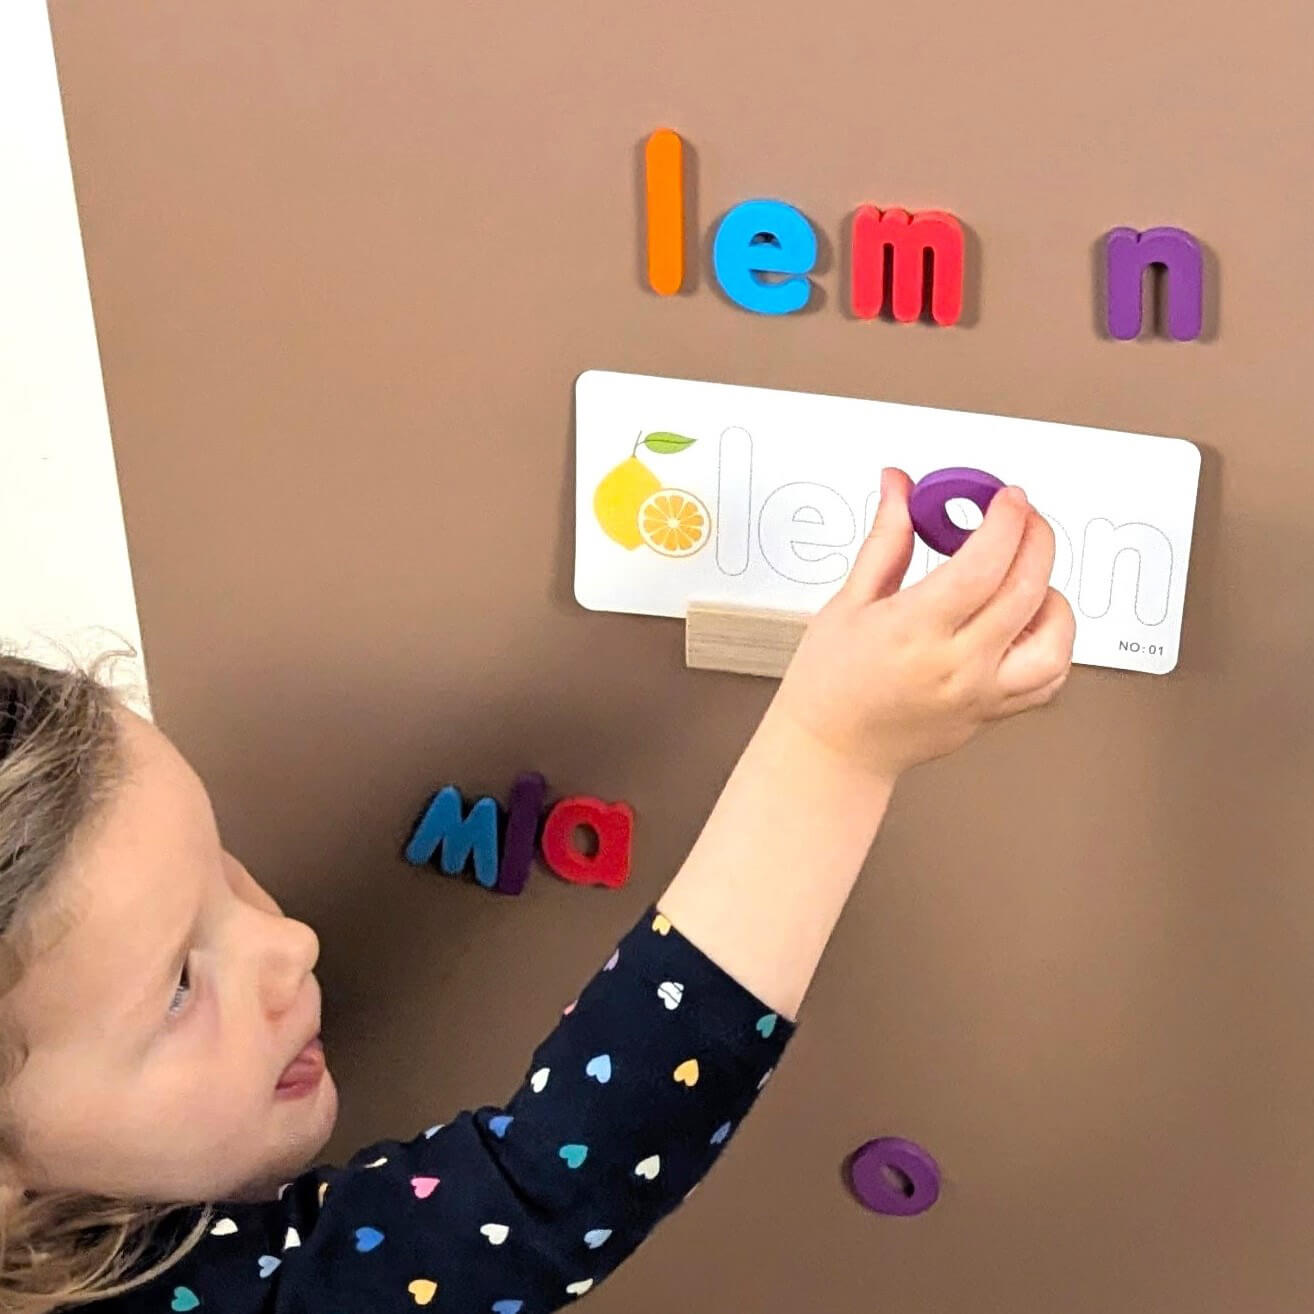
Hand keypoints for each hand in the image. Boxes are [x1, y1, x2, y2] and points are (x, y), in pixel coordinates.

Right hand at [767, 467, 1075, 784]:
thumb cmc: (831, 685)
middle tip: (1021, 517)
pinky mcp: (993, 712)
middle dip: (1034, 537)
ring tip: (1025, 576)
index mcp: (913, 631)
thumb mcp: (849, 601)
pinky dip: (1054, 642)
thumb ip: (887, 539)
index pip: (982, 565)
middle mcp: (955, 664)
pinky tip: (1030, 621)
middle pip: (1024, 589)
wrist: (834, 749)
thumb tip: (900, 489)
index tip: (1006, 498)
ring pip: (1054, 639)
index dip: (1005, 521)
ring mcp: (981, 692)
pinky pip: (1049, 678)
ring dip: (1051, 594)